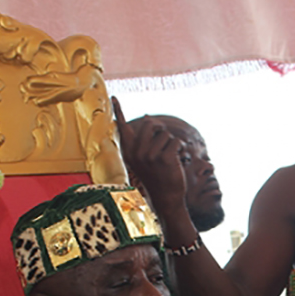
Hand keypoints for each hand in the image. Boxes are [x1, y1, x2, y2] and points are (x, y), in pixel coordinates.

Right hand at [112, 98, 188, 218]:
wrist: (166, 198)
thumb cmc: (157, 177)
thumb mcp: (145, 160)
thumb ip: (144, 140)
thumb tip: (148, 117)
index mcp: (129, 152)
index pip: (122, 128)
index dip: (118, 111)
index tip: (114, 97)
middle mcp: (137, 153)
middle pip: (150, 124)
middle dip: (160, 130)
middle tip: (164, 143)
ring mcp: (150, 155)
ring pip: (165, 134)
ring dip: (171, 143)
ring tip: (169, 158)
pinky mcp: (164, 158)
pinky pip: (176, 142)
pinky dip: (180, 149)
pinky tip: (178, 159)